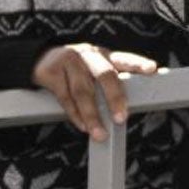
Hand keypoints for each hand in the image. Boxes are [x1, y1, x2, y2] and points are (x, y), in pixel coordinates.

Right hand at [32, 42, 159, 139]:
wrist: (37, 60)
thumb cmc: (74, 71)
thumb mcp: (92, 71)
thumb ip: (106, 86)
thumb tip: (123, 113)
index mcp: (103, 55)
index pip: (124, 59)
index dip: (138, 64)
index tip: (152, 69)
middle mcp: (88, 55)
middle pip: (104, 75)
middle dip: (114, 98)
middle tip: (121, 118)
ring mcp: (69, 61)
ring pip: (83, 91)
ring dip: (92, 115)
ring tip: (100, 134)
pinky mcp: (52, 71)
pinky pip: (65, 97)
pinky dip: (75, 114)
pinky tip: (82, 126)